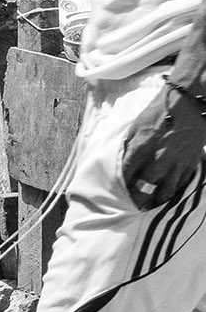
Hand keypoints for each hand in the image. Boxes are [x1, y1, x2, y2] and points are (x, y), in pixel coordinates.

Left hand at [122, 82, 205, 210]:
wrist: (189, 105)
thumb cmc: (160, 111)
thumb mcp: (137, 125)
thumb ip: (130, 144)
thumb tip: (124, 157)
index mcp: (140, 148)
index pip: (127, 173)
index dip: (123, 184)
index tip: (121, 191)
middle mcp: (157, 159)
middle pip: (145, 186)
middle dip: (139, 197)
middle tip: (135, 204)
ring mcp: (175, 163)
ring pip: (165, 190)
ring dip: (157, 199)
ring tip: (151, 206)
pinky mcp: (189, 163)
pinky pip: (181, 183)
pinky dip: (174, 191)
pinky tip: (169, 196)